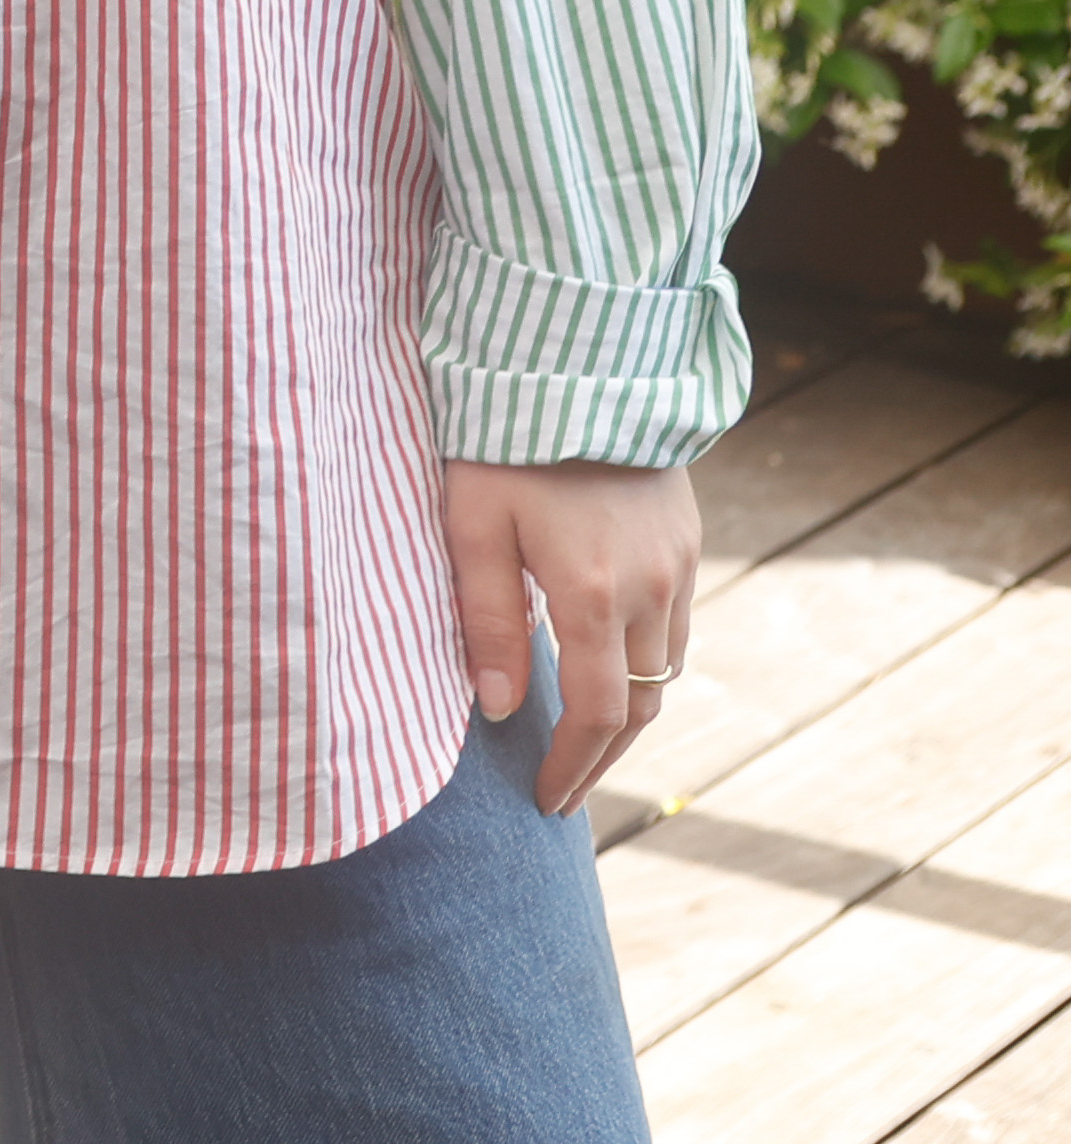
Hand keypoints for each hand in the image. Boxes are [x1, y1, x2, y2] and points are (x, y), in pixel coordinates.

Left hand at [443, 456, 699, 814]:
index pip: (597, 714)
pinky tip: (610, 669)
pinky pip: (674, 624)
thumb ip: (486, 619)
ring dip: (630, 713)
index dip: (572, 766)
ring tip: (584, 744)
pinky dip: (646, 663)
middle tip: (565, 793)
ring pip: (665, 668)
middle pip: (641, 705)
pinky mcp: (686, 539)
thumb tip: (499, 709)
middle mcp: (651, 589)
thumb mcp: (472, 524)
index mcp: (593, 593)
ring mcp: (678, 564)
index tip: (545, 802)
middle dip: (603, 758)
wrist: (580, 358)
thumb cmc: (504, 436)